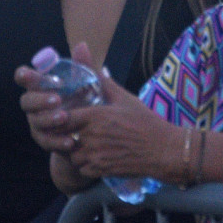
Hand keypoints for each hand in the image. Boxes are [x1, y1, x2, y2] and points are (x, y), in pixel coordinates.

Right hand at [15, 41, 93, 152]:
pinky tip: (71, 141)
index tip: (31, 75)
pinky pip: (47, 142)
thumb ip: (83, 66)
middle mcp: (35, 104)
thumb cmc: (85, 99)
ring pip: (35, 122)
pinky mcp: (46, 140)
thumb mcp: (88, 83)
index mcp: (41, 85)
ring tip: (65, 117)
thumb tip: (82, 45)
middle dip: (39, 100)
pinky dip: (58, 142)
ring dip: (48, 120)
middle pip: (26, 101)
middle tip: (56, 99)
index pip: (24, 77)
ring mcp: (38, 123)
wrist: (91, 130)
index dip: (24, 76)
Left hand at [62, 64, 177, 180]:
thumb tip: (85, 52)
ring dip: (74, 150)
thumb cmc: (145, 121)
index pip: (62, 117)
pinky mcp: (100, 170)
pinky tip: (94, 155)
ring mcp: (95, 156)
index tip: (63, 114)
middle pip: (62, 137)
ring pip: (71, 155)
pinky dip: (84, 164)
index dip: (59, 117)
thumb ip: (101, 80)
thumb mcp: (124, 97)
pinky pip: (81, 169)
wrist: (163, 150)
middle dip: (64, 133)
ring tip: (84, 142)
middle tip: (71, 129)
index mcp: (95, 116)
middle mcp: (92, 137)